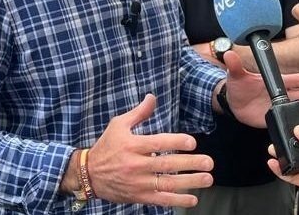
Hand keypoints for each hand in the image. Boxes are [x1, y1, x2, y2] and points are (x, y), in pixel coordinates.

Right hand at [86, 94, 213, 207]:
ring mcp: (138, 182)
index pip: (158, 143)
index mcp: (132, 145)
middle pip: (166, 165)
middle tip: (208, 162)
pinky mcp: (139, 196)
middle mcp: (136, 164)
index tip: (192, 142)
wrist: (89, 174)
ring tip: (207, 179)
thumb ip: (138, 113)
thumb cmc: (106, 146)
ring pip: (167, 184)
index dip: (176, 143)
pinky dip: (177, 200)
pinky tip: (193, 199)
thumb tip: (152, 97)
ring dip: (189, 182)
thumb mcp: (118, 125)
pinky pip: (160, 200)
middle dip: (190, 164)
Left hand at [222, 51, 298, 127]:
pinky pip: (286, 120)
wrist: (232, 103)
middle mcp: (280, 94)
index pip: (293, 79)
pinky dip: (295, 123)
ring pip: (297, 108)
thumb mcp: (236, 76)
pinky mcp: (274, 117)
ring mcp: (278, 106)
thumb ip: (235, 66)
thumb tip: (229, 54)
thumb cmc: (238, 86)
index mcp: (274, 81)